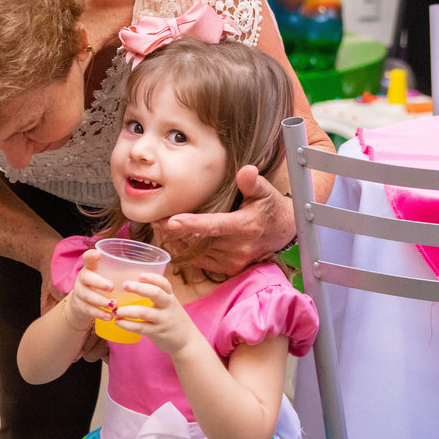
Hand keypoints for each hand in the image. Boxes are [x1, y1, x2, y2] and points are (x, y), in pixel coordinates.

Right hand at [69, 249, 112, 361]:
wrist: (84, 303)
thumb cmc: (103, 286)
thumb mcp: (109, 276)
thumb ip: (122, 271)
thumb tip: (153, 268)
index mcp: (91, 267)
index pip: (88, 258)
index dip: (91, 256)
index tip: (98, 254)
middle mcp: (83, 277)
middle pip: (86, 277)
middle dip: (99, 282)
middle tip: (111, 287)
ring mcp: (79, 292)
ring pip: (87, 295)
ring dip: (101, 301)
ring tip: (114, 305)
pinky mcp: (79, 306)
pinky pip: (88, 310)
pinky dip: (99, 313)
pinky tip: (109, 317)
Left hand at [113, 273, 201, 355]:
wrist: (188, 341)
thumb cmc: (173, 320)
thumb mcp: (170, 305)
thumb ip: (157, 297)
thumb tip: (132, 286)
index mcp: (171, 297)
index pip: (164, 283)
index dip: (152, 278)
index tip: (140, 275)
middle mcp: (168, 307)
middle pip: (155, 293)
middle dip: (139, 288)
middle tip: (124, 285)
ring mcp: (163, 320)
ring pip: (144, 312)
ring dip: (128, 310)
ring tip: (116, 310)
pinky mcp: (157, 333)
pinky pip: (140, 327)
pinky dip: (127, 324)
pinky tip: (118, 322)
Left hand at [153, 165, 294, 274]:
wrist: (282, 232)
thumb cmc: (269, 208)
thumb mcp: (265, 192)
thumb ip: (253, 182)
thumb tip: (247, 170)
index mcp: (245, 226)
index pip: (215, 226)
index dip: (192, 224)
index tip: (172, 221)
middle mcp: (238, 247)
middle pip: (199, 240)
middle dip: (175, 230)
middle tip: (156, 219)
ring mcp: (232, 261)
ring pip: (196, 252)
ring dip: (177, 241)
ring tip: (161, 226)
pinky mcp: (228, 268)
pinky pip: (200, 260)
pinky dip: (186, 250)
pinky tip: (176, 238)